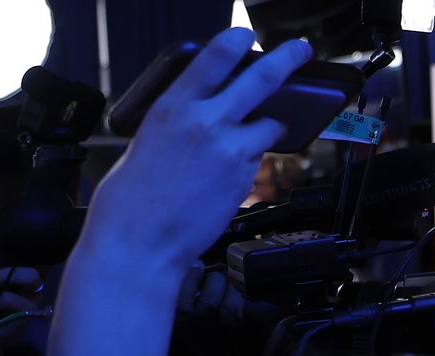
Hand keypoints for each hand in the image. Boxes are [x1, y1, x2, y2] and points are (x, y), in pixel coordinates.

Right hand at [85, 29, 313, 271]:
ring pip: (267, 125)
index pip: (213, 58)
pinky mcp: (243, 178)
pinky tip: (229, 173)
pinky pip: (258, 158)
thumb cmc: (133, 198)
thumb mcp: (147, 141)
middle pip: (260, 80)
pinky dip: (252, 158)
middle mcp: (205, 122)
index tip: (247, 35)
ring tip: (248, 138)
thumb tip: (203, 114)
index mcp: (173, 106)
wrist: (140, 241)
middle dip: (287, 59)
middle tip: (302, 50)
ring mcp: (229, 150)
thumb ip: (179, 122)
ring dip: (266, 127)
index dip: (236, 41)